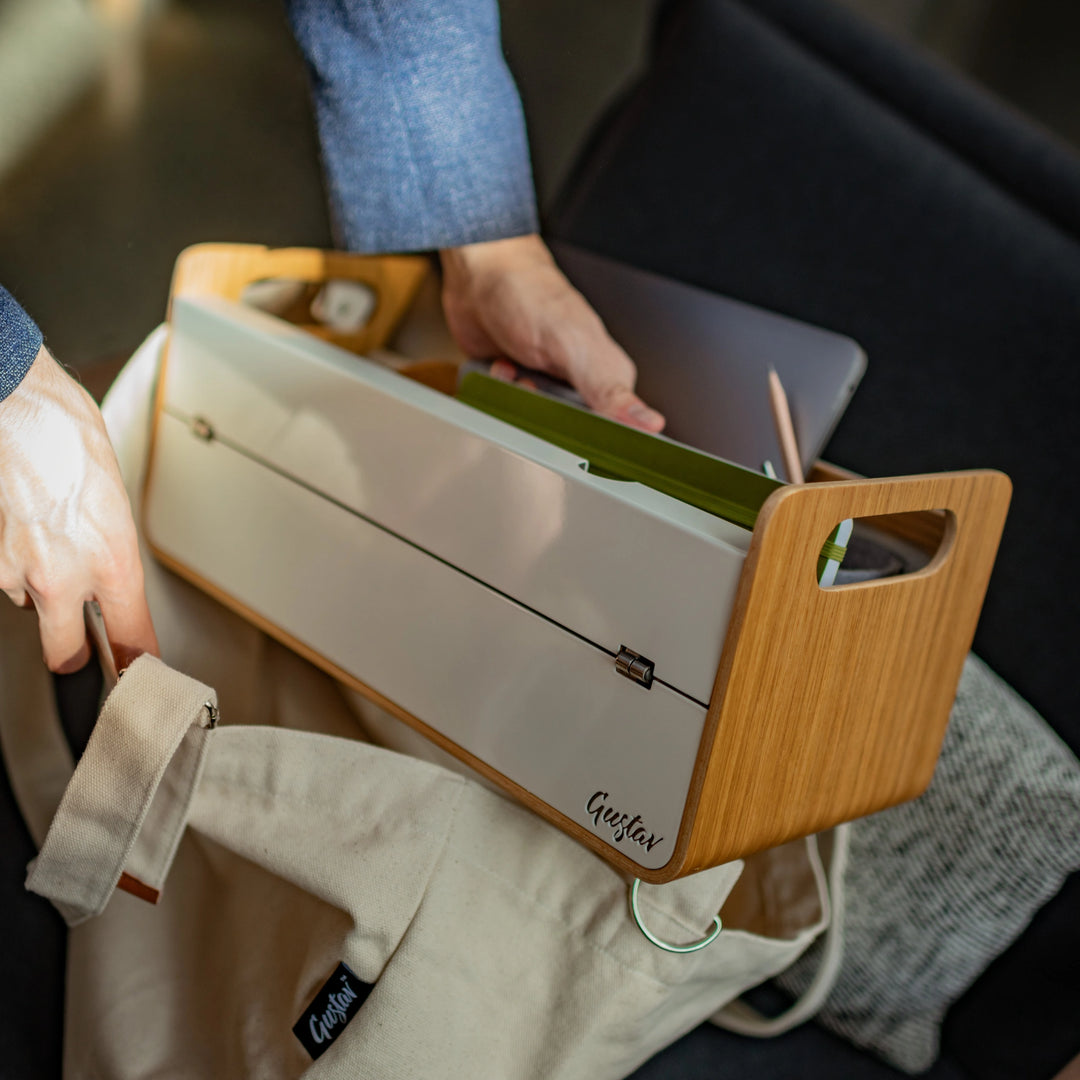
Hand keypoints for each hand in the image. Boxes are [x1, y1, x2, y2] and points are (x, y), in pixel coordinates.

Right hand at [0, 346, 157, 672]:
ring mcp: (17, 571)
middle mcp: (64, 576)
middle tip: (80, 639)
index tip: (141, 675)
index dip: (137, 664)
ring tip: (49, 535)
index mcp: (112, 560)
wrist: (14, 404)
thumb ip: (112, 554)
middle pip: (65, 655)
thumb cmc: (67, 437)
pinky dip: (15, 561)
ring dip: (41, 586)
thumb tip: (109, 585)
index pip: (132, 638)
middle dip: (74, 653)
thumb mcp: (115, 501)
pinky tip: (24, 524)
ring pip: (31, 604)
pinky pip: (6, 576)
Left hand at [440, 234, 664, 431]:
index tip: (569, 424)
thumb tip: (649, 423)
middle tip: (535, 385)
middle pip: (566, 432)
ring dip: (516, 399)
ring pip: (532, 423)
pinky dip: (498, 390)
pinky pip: (506, 410)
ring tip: (516, 370)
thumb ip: (608, 390)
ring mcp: (548, 384)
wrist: (481, 276)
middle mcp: (580, 383)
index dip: (591, 438)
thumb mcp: (576, 345)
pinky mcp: (519, 385)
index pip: (613, 431)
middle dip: (542, 414)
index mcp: (608, 376)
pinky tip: (501, 366)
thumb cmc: (531, 294)